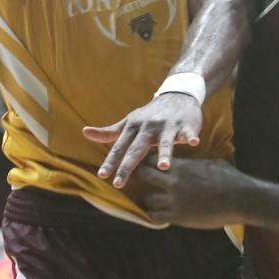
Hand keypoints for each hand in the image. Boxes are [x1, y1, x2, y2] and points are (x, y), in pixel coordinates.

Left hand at [85, 91, 202, 188]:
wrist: (176, 95)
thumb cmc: (149, 114)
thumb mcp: (129, 122)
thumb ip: (109, 131)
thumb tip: (84, 132)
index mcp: (134, 127)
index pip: (120, 147)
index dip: (111, 161)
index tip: (102, 175)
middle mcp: (149, 127)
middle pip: (137, 148)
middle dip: (127, 165)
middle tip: (119, 183)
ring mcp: (167, 125)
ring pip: (165, 142)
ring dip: (164, 153)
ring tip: (163, 167)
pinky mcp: (185, 125)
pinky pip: (188, 132)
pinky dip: (190, 136)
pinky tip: (194, 142)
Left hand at [138, 158, 243, 228]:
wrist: (240, 199)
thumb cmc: (230, 179)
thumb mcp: (212, 163)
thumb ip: (197, 163)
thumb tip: (196, 158)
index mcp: (182, 167)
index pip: (153, 159)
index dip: (147, 161)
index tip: (145, 162)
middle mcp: (174, 182)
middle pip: (144, 175)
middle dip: (140, 176)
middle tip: (137, 178)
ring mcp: (175, 201)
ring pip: (148, 199)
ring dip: (148, 199)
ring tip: (150, 200)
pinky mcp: (179, 217)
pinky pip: (156, 217)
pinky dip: (154, 215)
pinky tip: (158, 214)